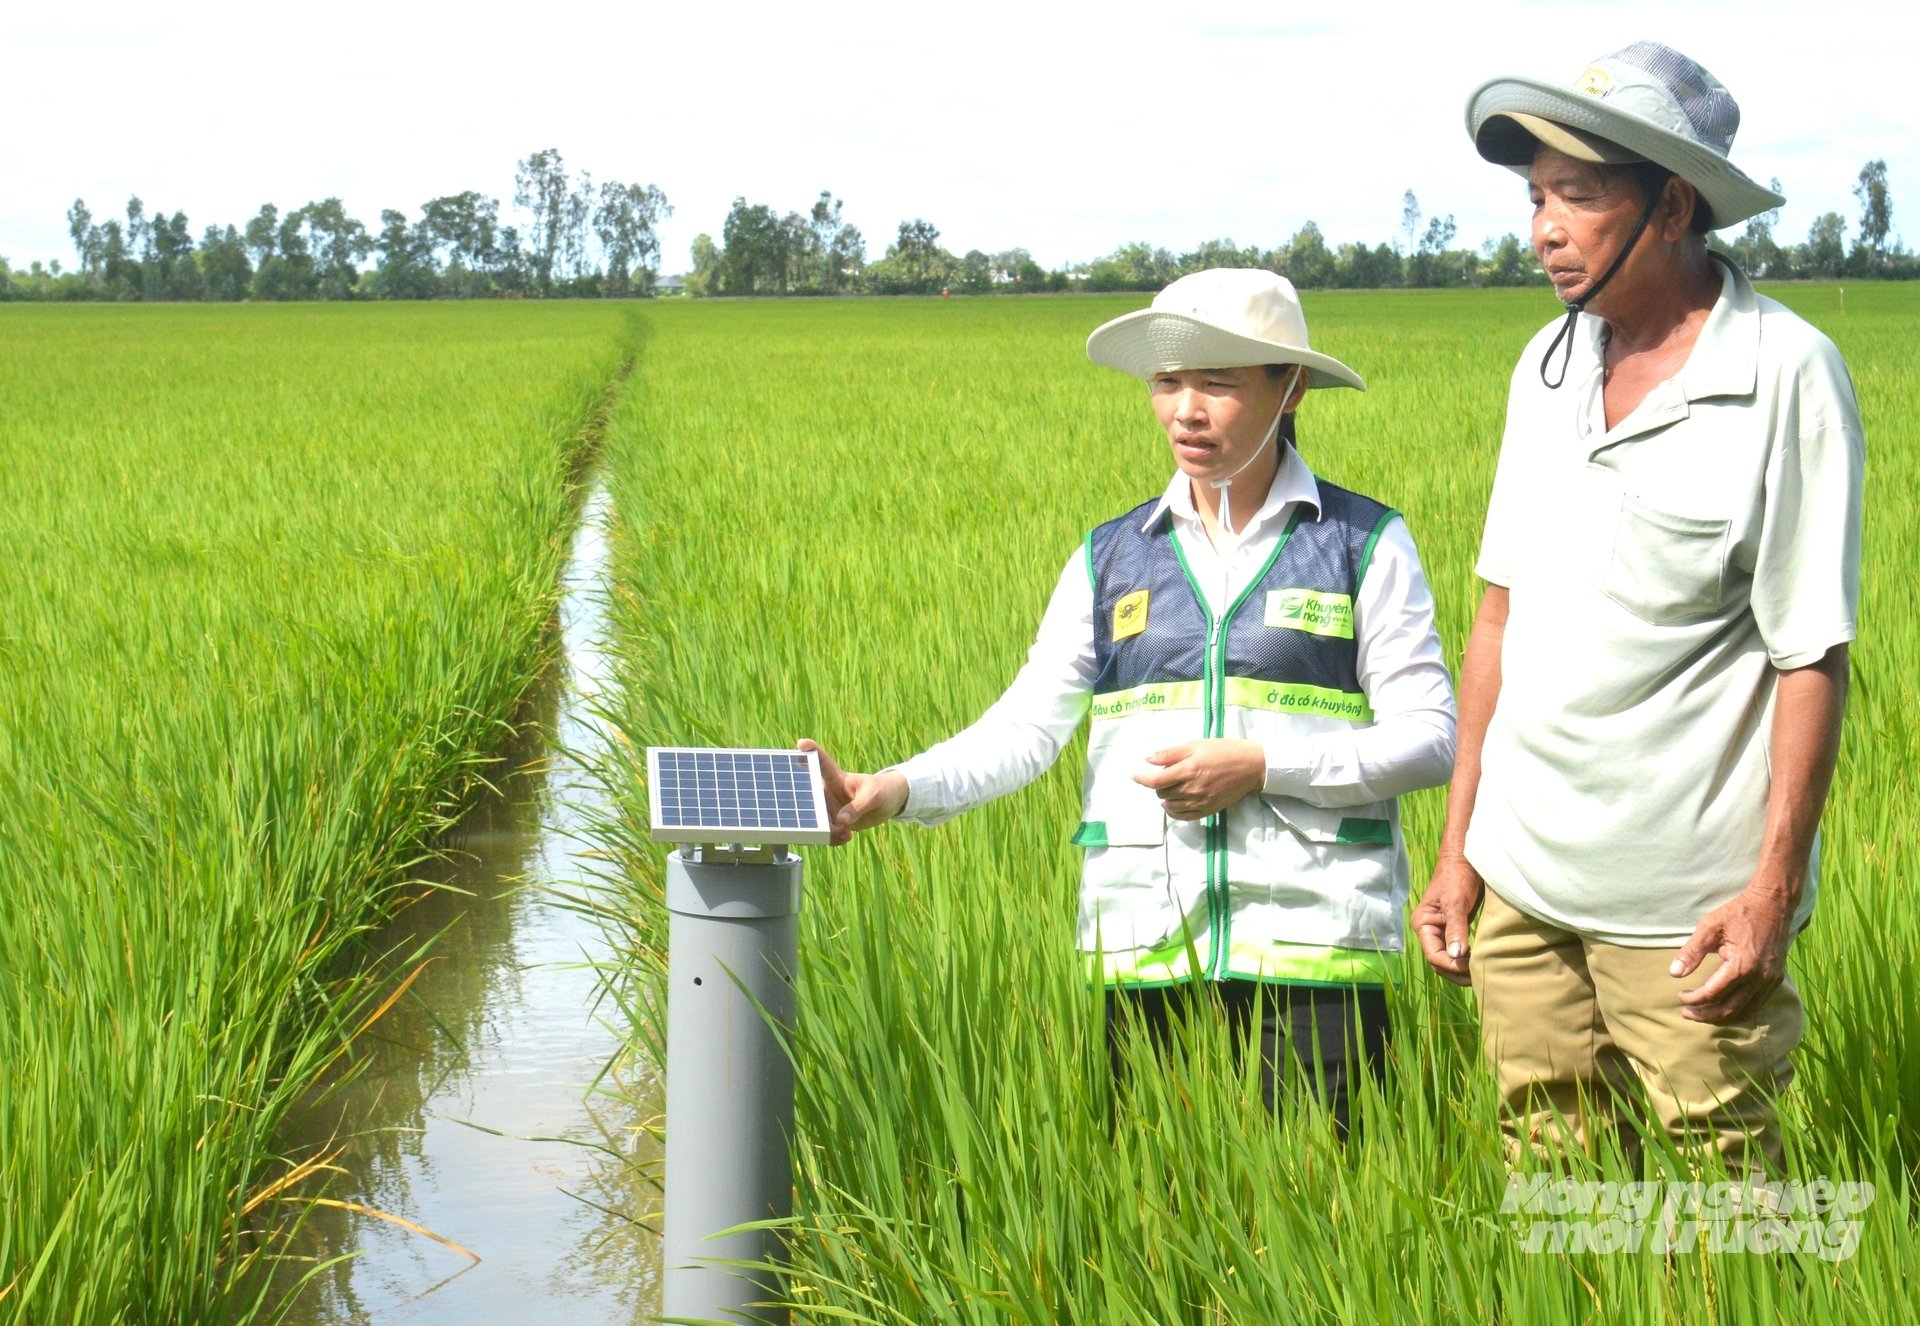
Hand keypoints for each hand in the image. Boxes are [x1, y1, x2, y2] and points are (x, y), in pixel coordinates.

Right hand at [797, 739, 907, 845]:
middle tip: (829, 822)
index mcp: (836, 778)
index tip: (801, 743)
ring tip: (846, 833)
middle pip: (807, 798)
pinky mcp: (833, 823)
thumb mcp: (874, 796)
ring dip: (825, 830)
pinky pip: (825, 833)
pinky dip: (832, 838)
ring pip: (814, 820)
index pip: (822, 763)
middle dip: (807, 810)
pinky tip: (847, 837)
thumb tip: (841, 821)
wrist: (889, 804)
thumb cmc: (881, 791)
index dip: (811, 752)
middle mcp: (827, 792)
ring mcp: (828, 808)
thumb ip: (858, 807)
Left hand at [1131, 740, 1264, 819]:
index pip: (1156, 781)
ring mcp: (1200, 802)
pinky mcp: (1208, 810)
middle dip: (1159, 784)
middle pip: (1162, 793)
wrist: (1250, 766)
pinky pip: (1183, 817)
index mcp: (1187, 770)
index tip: (1133, 775)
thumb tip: (1147, 760)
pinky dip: (1174, 811)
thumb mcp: (1195, 745)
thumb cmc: (1222, 751)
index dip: (1141, 778)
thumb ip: (1170, 754)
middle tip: (1167, 774)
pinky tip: (1173, 804)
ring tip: (1171, 787)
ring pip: (1170, 806)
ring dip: (1166, 797)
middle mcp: (1192, 789)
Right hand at [1413, 856, 1483, 985]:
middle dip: (1456, 972)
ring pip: (1449, 959)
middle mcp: (1430, 930)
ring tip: (1480, 973)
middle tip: (1479, 977)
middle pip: (1439, 961)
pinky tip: (1480, 962)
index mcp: (1423, 924)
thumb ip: (1455, 928)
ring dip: (1462, 969)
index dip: (1451, 965)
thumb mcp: (1456, 902)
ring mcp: (1442, 930)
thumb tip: (1457, 955)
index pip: (1434, 955)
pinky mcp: (1455, 928)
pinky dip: (1467, 960)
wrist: (1466, 859)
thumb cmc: (1457, 876)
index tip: (1470, 968)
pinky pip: (1458, 950)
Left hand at [1671, 884, 1793, 1022]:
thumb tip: (1674, 973)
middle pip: (1730, 1009)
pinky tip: (1723, 1006)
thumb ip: (1692, 951)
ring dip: (1721, 1016)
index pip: (1713, 993)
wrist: (1773, 904)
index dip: (1694, 999)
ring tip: (1701, 1014)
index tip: (1680, 996)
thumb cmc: (1739, 912)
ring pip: (1745, 1011)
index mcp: (1743, 965)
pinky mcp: (1775, 979)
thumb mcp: (1709, 926)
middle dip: (1705, 1015)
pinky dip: (1738, 1011)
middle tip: (1686, 1013)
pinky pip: (1756, 1004)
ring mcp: (1771, 980)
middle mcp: (1760, 978)